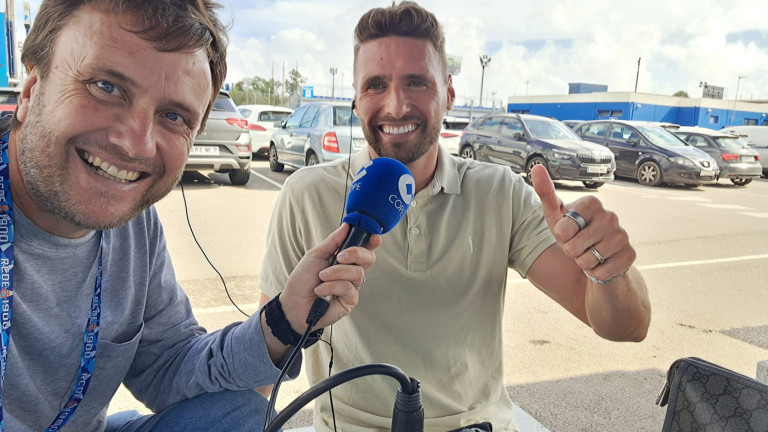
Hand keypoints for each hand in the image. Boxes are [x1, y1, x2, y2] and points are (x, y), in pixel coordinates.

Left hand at [279, 223, 380, 331]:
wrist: (293, 303)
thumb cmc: (303, 280)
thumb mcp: (315, 255)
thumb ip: (333, 241)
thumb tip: (346, 225)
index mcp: (345, 259)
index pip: (364, 249)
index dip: (372, 242)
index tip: (374, 237)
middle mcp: (351, 272)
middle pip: (368, 259)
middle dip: (356, 254)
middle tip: (340, 257)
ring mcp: (352, 287)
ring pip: (357, 273)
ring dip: (336, 273)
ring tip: (321, 277)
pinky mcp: (350, 301)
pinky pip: (348, 288)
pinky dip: (331, 287)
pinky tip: (320, 290)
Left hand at [529, 165, 634, 281]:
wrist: (596, 260)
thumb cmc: (572, 235)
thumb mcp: (555, 216)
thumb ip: (546, 193)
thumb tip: (536, 167)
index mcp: (592, 203)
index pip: (563, 228)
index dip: (561, 236)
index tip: (567, 233)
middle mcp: (610, 216)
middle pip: (573, 247)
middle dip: (571, 252)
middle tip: (578, 247)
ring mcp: (622, 235)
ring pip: (587, 261)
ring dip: (583, 263)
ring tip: (590, 254)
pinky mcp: (629, 255)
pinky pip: (600, 272)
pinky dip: (596, 274)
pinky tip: (601, 264)